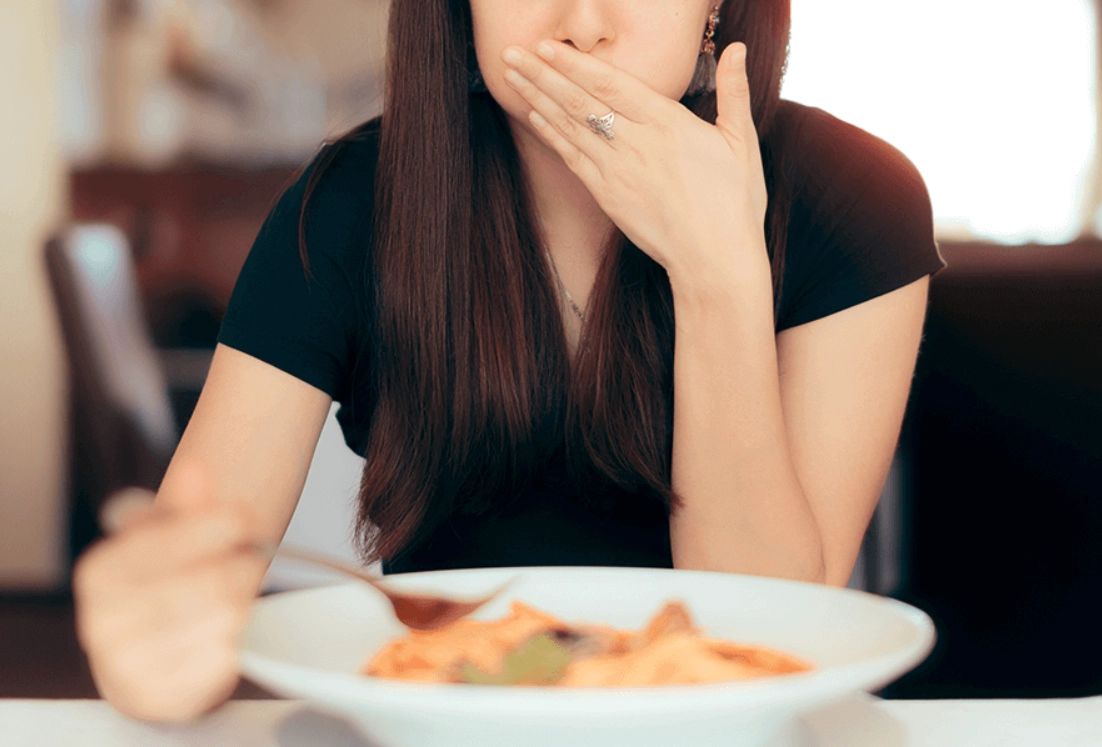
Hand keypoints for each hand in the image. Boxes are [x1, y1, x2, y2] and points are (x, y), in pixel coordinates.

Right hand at [72, 457, 268, 721]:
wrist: (144, 663)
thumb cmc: (159, 592)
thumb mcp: (166, 540)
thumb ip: (186, 505)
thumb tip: (197, 466)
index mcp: (99, 572)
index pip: (171, 537)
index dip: (220, 523)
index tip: (243, 518)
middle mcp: (102, 621)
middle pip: (208, 579)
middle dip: (241, 565)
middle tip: (249, 562)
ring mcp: (127, 665)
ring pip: (223, 617)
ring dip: (245, 601)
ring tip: (241, 596)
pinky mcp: (159, 697)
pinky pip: (224, 658)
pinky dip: (237, 639)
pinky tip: (230, 631)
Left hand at [500, 39, 768, 285]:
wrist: (714, 259)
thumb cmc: (733, 203)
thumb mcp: (740, 141)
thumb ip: (733, 91)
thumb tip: (738, 49)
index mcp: (667, 122)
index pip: (611, 82)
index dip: (575, 62)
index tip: (547, 45)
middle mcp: (636, 143)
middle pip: (579, 100)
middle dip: (542, 73)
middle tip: (511, 52)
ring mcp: (617, 171)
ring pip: (569, 126)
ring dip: (537, 98)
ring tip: (511, 75)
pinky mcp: (608, 196)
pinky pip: (573, 158)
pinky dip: (552, 134)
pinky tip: (535, 116)